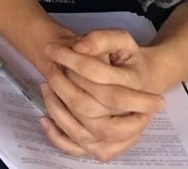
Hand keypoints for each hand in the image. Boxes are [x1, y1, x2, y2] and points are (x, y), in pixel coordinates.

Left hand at [39, 30, 165, 161]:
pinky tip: (44, 118)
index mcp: (136, 88)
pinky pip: (78, 149)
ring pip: (82, 131)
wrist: (142, 84)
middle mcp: (130, 118)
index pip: (98, 75)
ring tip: (46, 85)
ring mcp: (118, 138)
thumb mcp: (123, 41)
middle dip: (61, 85)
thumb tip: (80, 47)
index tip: (51, 49)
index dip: (71, 60)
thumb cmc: (129, 61)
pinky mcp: (105, 148)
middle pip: (88, 107)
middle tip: (50, 67)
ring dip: (57, 108)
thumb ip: (103, 38)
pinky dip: (58, 136)